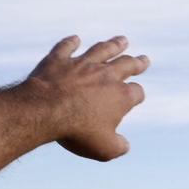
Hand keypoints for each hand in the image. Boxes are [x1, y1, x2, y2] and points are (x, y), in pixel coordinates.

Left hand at [21, 35, 148, 160]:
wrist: (45, 111)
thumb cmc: (77, 132)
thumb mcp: (104, 149)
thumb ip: (118, 147)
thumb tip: (124, 146)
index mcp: (120, 96)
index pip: (136, 93)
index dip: (137, 96)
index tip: (136, 98)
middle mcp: (105, 75)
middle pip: (126, 64)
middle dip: (137, 63)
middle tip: (143, 60)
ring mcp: (82, 64)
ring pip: (102, 50)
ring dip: (113, 45)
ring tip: (122, 41)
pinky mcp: (59, 60)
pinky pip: (67, 47)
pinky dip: (71, 42)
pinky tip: (75, 39)